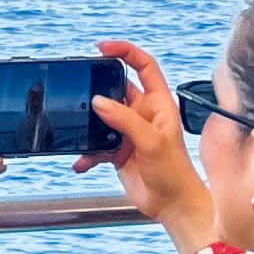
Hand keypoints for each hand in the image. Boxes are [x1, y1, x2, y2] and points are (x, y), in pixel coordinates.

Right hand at [87, 41, 210, 227]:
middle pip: (116, 89)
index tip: (102, 48)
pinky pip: (95, 144)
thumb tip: (98, 101)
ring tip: (78, 130)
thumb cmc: (175, 173)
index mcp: (159, 103)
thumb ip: (125, 120)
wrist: (172, 205)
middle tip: (79, 88)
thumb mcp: (152, 142)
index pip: (143, 66)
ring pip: (102, 116)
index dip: (125, 51)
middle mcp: (143, 114)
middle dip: (97, 88)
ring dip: (89, 124)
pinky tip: (81, 162)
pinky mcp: (118, 151)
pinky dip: (86, 152)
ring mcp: (129, 132)